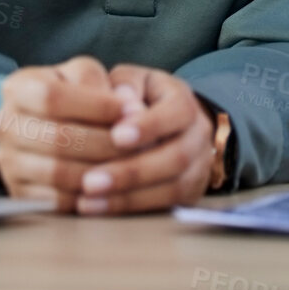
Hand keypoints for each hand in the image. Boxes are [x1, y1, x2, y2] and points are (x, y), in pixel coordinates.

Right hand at [0, 55, 136, 210]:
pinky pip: (59, 201)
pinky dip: (91, 197)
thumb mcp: (82, 75)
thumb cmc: (74, 95)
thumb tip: (130, 106)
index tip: (134, 111)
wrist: (50, 128)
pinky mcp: (21, 194)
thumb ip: (100, 82)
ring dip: (103, 172)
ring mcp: (9, 162)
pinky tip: (115, 187)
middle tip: (142, 145)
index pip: (52, 97)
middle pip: (58, 138)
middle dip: (107, 143)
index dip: (96, 105)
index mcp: (17, 88)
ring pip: (60, 173)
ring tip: (134, 166)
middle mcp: (4, 125)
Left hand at [72, 63, 217, 214]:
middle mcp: (199, 136)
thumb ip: (125, 86)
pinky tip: (99, 208)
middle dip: (132, 171)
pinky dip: (131, 209)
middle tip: (90, 180)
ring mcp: (198, 168)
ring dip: (128, 197)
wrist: (167, 125)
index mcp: (185, 102)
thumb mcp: (132, 81)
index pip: (177, 112)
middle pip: (175, 158)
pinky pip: (165, 207)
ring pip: (172, 188)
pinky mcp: (190, 195)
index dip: (149, 126)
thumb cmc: (138, 97)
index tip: (115, 136)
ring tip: (89, 199)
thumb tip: (121, 100)